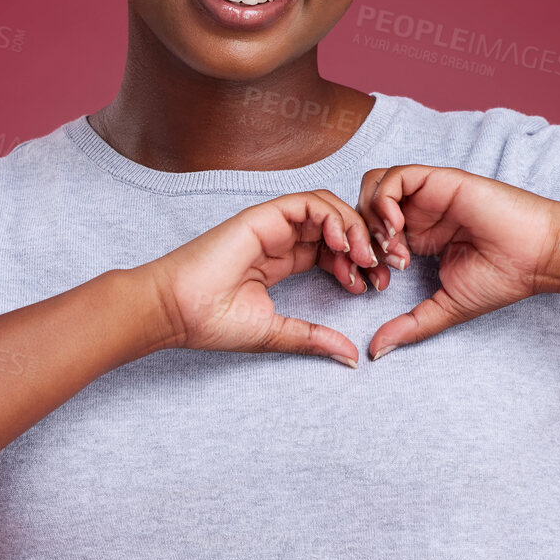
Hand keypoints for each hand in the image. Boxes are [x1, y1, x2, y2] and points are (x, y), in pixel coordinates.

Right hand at [142, 190, 384, 367]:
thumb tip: (351, 356)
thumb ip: (313, 338)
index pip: (334, 249)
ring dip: (354, 228)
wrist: (177, 311)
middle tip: (382, 270)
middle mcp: (281, 238)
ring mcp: (272, 224)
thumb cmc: (213, 323)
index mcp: (284, 261)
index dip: (360, 264)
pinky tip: (343, 244)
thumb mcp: (277, 333)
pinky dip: (332, 216)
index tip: (373, 288)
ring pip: (328, 208)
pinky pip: (308, 203)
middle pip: (337, 225)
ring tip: (366, 257)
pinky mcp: (263, 215)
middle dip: (366, 243)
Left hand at [354, 164, 559, 359]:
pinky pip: (394, 177)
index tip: (378, 284)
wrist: (537, 257)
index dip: (362, 258)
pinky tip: (398, 228)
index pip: (369, 235)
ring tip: (390, 246)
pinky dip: (384, 200)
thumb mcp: (446, 306)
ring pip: (372, 187)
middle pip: (362, 209)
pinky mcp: (438, 180)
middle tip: (378, 265)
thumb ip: (410, 325)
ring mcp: (427, 194)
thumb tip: (376, 351)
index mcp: (418, 237)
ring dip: (369, 217)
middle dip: (359, 238)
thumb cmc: (501, 278)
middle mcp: (419, 213)